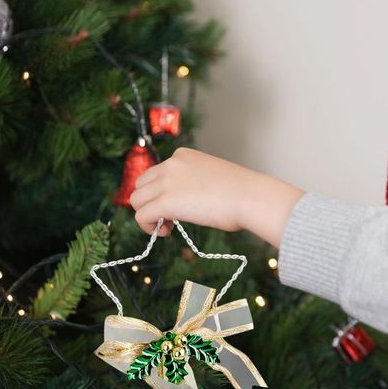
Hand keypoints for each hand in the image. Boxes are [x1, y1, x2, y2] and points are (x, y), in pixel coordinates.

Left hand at [130, 147, 303, 247]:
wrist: (250, 197)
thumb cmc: (242, 193)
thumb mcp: (214, 178)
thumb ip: (194, 184)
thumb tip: (187, 203)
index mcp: (183, 156)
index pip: (156, 173)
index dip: (161, 192)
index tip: (176, 207)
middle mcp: (171, 164)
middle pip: (141, 185)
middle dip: (150, 202)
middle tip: (169, 218)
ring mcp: (166, 182)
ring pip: (136, 200)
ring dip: (148, 215)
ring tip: (167, 226)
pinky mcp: (165, 201)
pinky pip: (141, 215)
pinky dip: (147, 227)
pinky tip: (165, 232)